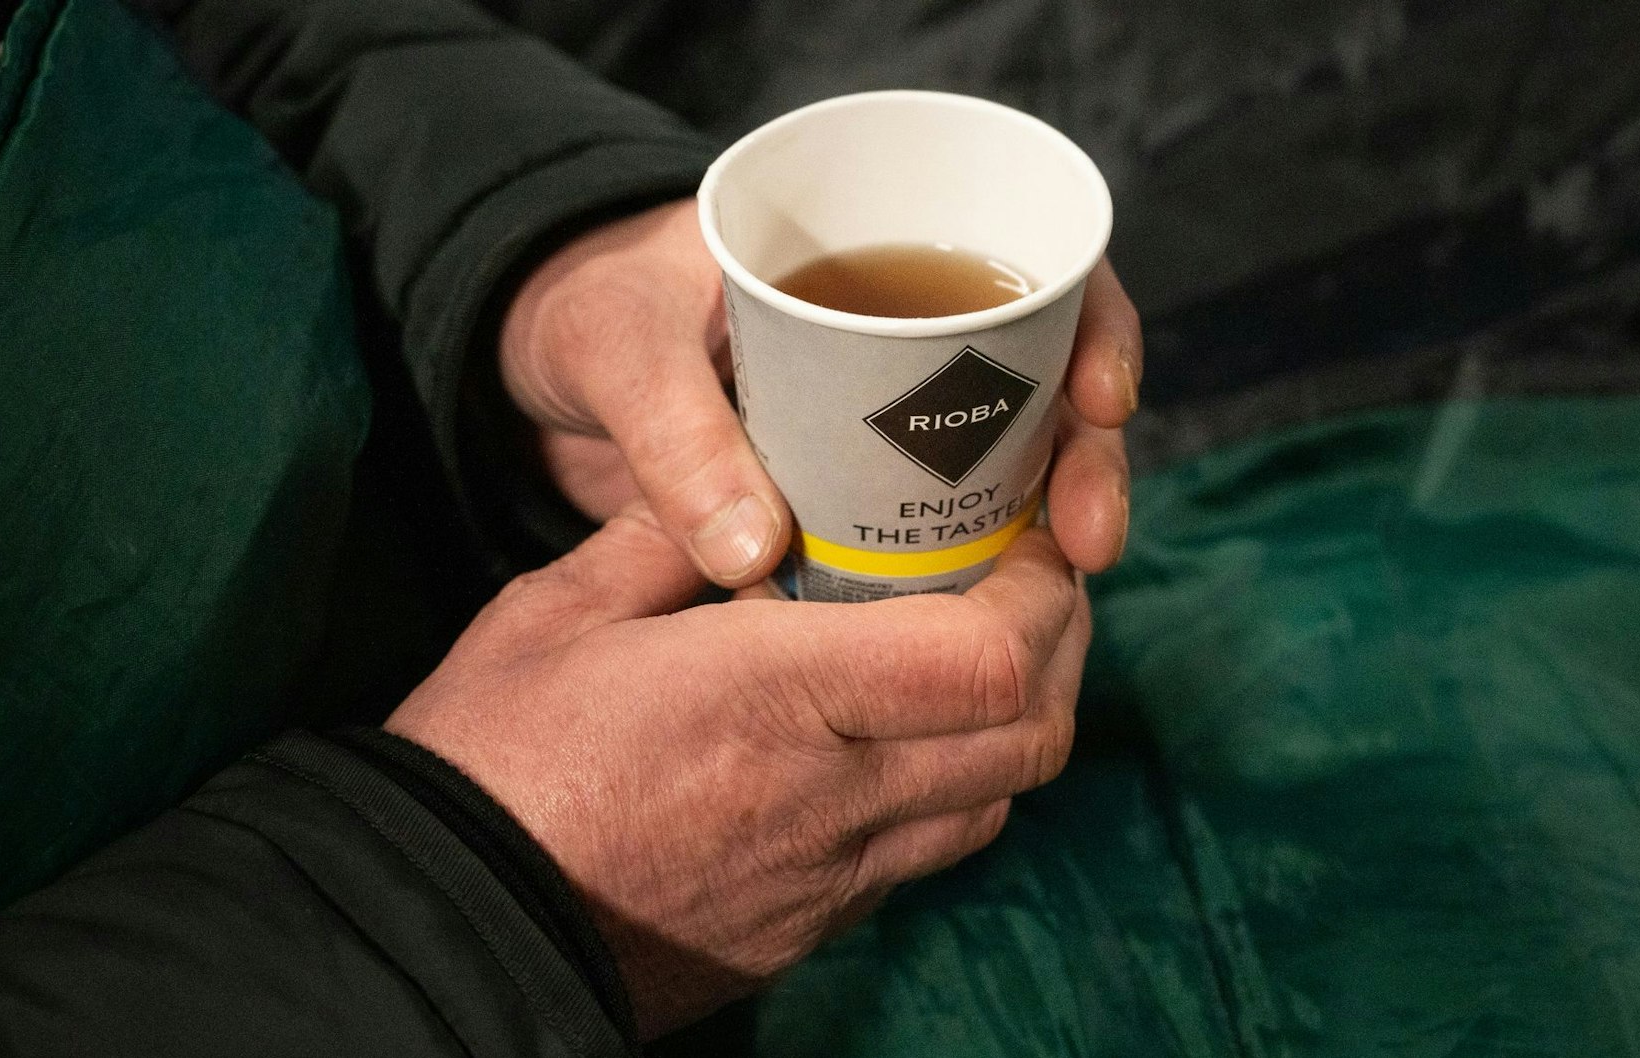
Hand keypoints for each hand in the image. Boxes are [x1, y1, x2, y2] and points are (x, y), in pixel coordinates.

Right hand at [385, 508, 1088, 1037]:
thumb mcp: (558, 611)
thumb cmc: (485, 758)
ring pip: (998, 800)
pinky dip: (956, 785)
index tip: (1026, 532)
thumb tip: (749, 496)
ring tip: (979, 652)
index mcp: (769, 696)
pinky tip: (902, 736)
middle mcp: (827, 797)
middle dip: (1061, 647)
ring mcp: (828, 877)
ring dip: (1019, 720)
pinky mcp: (811, 927)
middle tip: (1028, 580)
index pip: (984, 660)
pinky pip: (929, 853)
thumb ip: (670, 537)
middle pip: (1031, 734)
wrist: (441, 927)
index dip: (1041, 592)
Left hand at [500, 198, 1141, 584]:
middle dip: (1086, 460)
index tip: (1101, 400)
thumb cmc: (585, 312)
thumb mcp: (618, 345)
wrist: (538, 374)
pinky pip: (938, 536)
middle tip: (1089, 539)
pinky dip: (969, 582)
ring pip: (1005, 475)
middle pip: (1044, 388)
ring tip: (1061, 598)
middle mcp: (906, 340)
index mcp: (873, 257)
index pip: (1028, 271)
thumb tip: (755, 554)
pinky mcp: (856, 502)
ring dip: (1044, 535)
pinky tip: (982, 636)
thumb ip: (671, 433)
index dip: (1093, 328)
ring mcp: (888, 427)